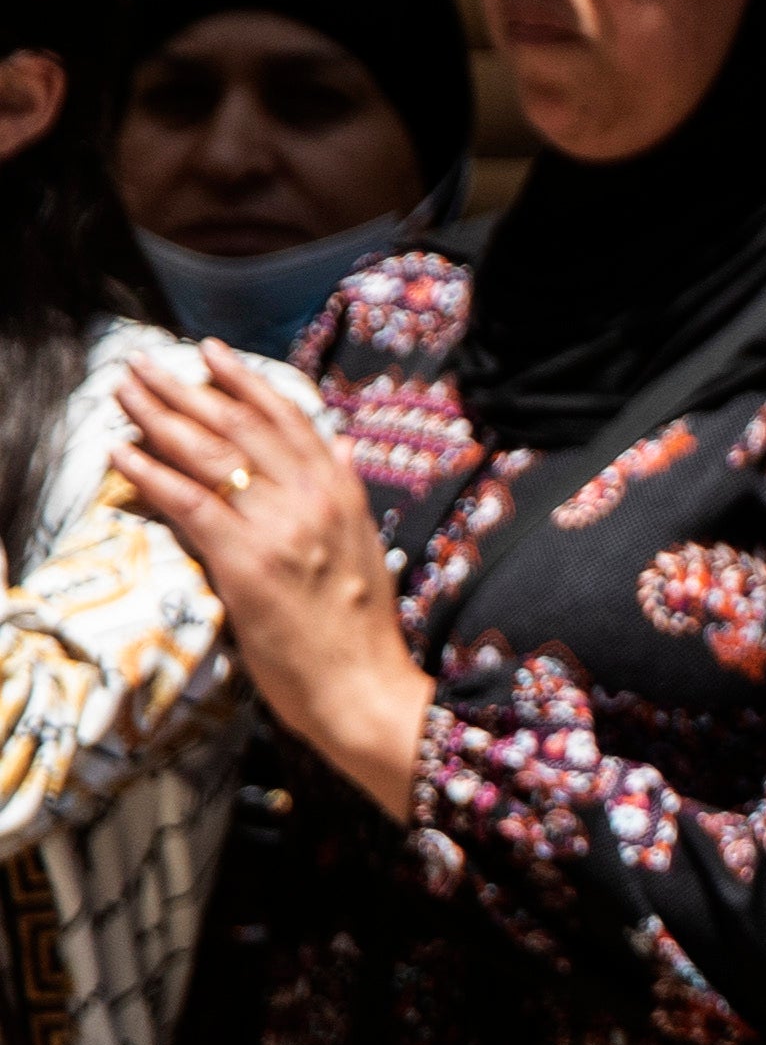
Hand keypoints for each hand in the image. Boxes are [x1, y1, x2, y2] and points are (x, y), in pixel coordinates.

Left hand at [115, 345, 431, 815]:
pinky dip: (149, 473)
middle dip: (184, 388)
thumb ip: (346, 495)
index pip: (288, 420)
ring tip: (123, 391)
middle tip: (143, 364)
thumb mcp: (366, 549)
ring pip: (211, 454)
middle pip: (239, 426)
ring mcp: (279, 528)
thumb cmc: (361, 632)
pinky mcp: (246, 562)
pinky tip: (119, 451)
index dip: (244, 382)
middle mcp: (312, 499)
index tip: (209, 354)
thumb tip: (341, 448)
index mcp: (342, 493)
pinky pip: (189, 503)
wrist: (365, 689)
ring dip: (158, 415)